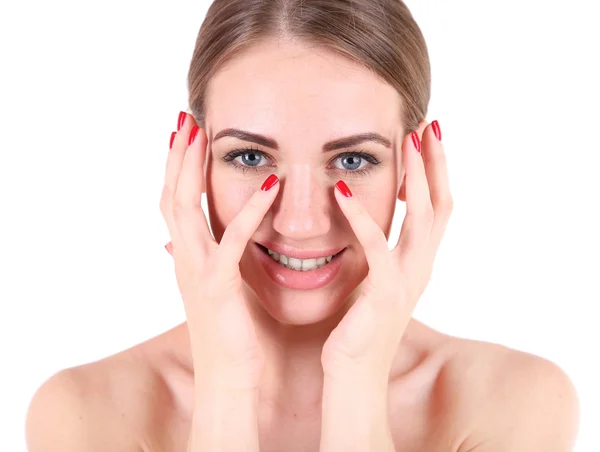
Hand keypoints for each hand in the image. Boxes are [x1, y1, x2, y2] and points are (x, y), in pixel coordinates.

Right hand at [161, 112, 279, 389]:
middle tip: (185, 119)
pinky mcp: (220, 286)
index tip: (185, 135)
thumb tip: (215, 246)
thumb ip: (219, 262)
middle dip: (177, 156)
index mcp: (190, 260)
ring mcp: (198, 272)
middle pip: (173, 195)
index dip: (177, 168)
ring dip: (194, 168)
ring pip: (186, 208)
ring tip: (202, 134)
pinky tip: (270, 184)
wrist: (231, 383)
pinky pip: (233, 240)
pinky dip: (251, 210)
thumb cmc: (234, 339)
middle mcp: (186, 260)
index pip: (176, 203)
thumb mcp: (224, 293)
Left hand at [321, 122, 451, 380]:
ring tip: (405, 140)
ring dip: (416, 177)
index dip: (436, 172)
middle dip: (436, 163)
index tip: (427, 136)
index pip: (436, 208)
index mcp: (416, 263)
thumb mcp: (372, 282)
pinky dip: (362, 218)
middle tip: (428, 123)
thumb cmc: (357, 329)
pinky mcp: (383, 295)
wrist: (354, 377)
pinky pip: (376, 248)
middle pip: (440, 204)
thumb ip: (378, 253)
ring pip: (422, 219)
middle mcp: (420, 267)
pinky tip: (344, 191)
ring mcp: (406, 281)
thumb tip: (368, 222)